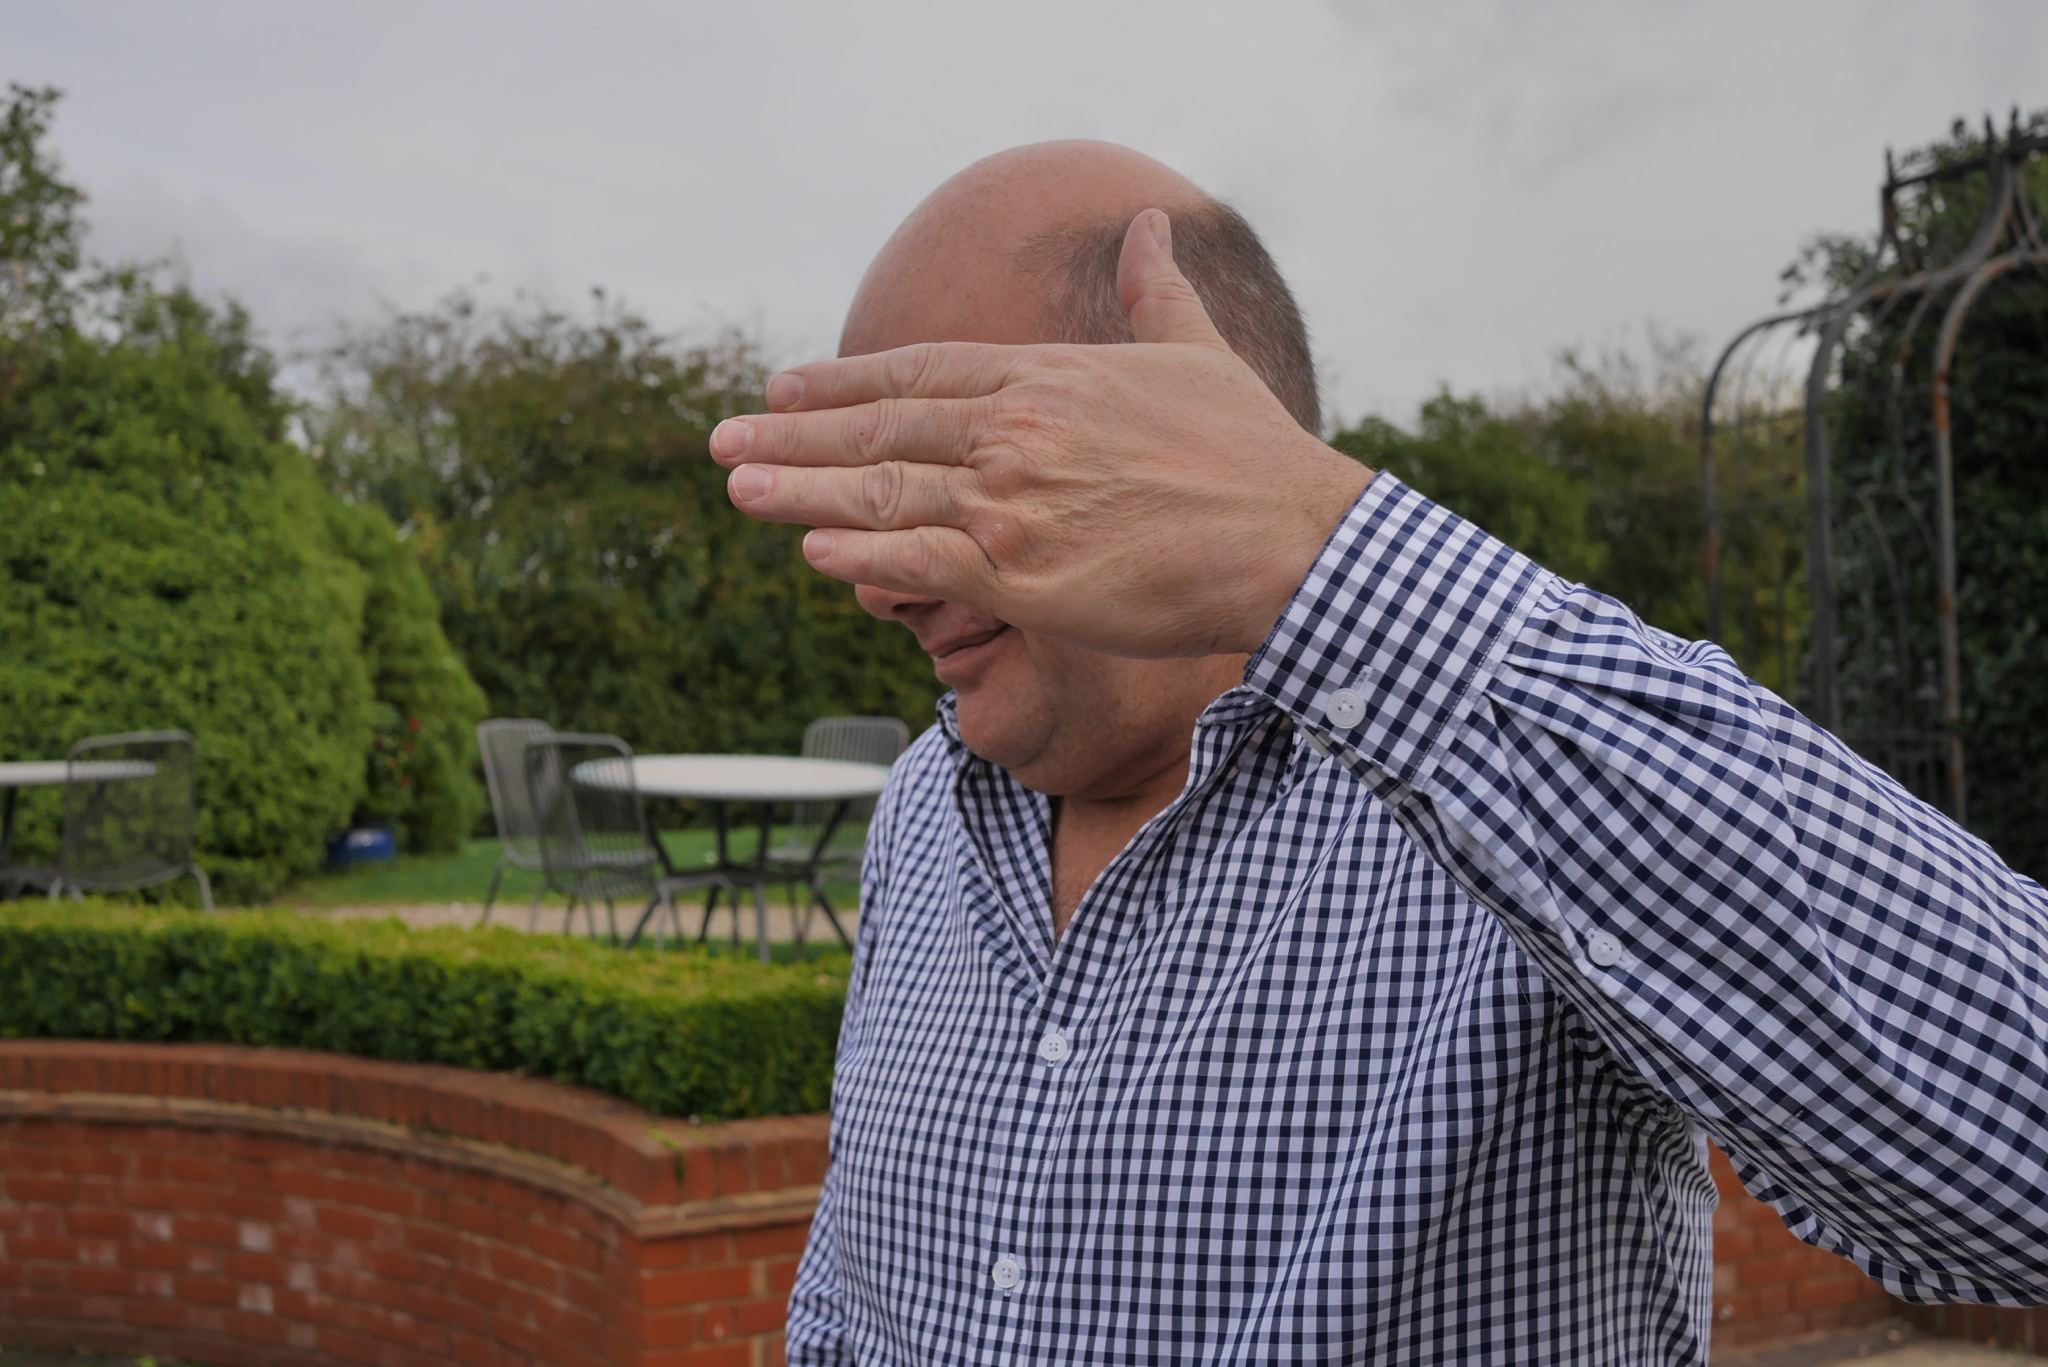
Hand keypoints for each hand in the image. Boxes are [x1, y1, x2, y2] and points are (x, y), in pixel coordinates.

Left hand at [709, 209, 1375, 658]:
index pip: (919, 372)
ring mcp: (1014, 504)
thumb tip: (1150, 225)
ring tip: (736, 483)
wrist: (1292, 538)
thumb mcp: (1199, 353)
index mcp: (1046, 376)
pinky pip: (921, 563)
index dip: (844, 383)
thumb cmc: (1253, 453)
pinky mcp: (1024, 578)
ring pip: (882, 494)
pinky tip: (811, 551)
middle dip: (793, 434)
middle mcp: (1015, 431)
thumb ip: (1159, 292)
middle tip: (723, 435)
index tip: (785, 385)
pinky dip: (862, 557)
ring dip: (799, 490)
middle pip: (880, 431)